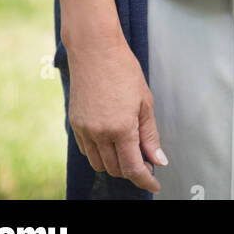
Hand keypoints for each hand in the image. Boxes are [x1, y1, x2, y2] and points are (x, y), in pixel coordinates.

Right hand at [67, 33, 166, 191]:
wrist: (94, 49)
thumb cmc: (123, 69)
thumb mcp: (144, 101)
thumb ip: (150, 135)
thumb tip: (158, 160)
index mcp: (121, 128)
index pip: (133, 168)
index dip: (145, 181)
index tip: (154, 184)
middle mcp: (100, 133)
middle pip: (116, 169)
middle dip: (132, 171)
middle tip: (146, 161)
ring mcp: (84, 130)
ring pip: (100, 163)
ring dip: (115, 164)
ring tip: (129, 150)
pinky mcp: (75, 124)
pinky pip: (87, 151)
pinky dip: (100, 153)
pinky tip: (111, 142)